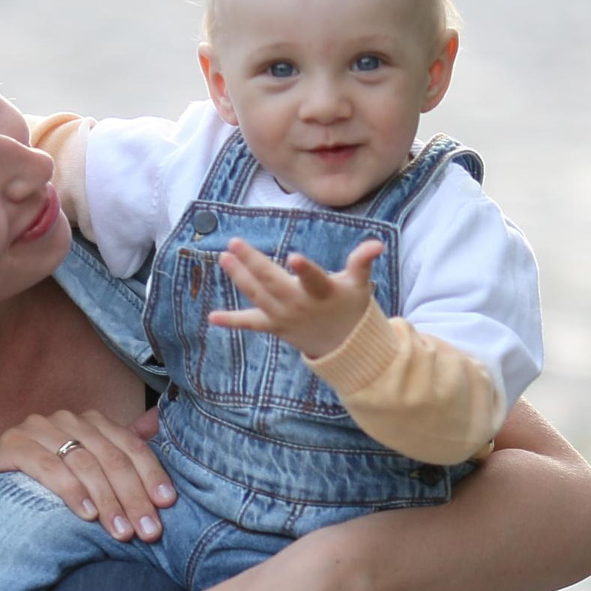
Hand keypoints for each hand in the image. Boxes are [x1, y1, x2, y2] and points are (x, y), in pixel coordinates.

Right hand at [0, 410, 175, 541]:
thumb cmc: (48, 491)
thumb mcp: (90, 475)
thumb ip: (122, 453)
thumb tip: (157, 423)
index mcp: (90, 422)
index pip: (130, 446)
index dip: (151, 474)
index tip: (167, 505)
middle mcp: (65, 419)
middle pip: (111, 456)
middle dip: (133, 497)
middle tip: (148, 532)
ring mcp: (35, 429)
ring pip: (84, 462)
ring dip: (107, 500)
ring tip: (121, 532)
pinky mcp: (10, 445)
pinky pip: (48, 467)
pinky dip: (71, 491)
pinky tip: (86, 514)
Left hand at [207, 238, 381, 359]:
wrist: (343, 346)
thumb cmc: (350, 305)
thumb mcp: (360, 284)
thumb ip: (362, 262)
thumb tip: (377, 244)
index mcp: (323, 292)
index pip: (314, 279)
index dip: (305, 269)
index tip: (294, 257)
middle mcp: (300, 305)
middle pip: (274, 283)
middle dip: (253, 263)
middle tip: (235, 243)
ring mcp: (285, 317)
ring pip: (258, 296)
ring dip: (239, 278)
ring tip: (224, 258)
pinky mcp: (275, 327)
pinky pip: (251, 324)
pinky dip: (232, 321)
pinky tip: (212, 317)